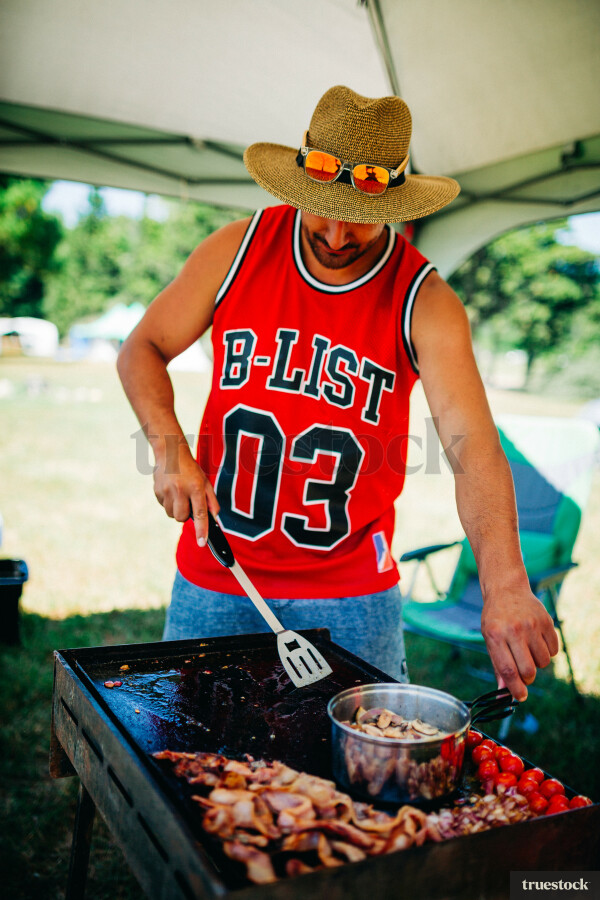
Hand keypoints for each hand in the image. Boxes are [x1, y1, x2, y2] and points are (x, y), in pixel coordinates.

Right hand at [152, 438, 218, 545]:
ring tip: (179, 494)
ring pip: (171, 514)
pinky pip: (163, 507)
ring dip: (176, 509)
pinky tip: (171, 490)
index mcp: (196, 487)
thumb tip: (215, 519)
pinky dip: (168, 503)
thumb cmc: (190, 469)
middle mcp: (181, 490)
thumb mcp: (205, 482)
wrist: (170, 452)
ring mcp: (167, 490)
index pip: (200, 513)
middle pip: (182, 518)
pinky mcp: (157, 491)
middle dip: (185, 515)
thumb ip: (211, 501)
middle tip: (187, 503)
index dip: (202, 530)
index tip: (202, 543)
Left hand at [480, 587, 558, 701]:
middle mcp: (514, 630)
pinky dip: (547, 652)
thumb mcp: (489, 639)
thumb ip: (498, 665)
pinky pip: (553, 650)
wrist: (507, 589)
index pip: (508, 670)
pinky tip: (536, 641)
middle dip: (527, 679)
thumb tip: (504, 693)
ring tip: (527, 651)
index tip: (520, 697)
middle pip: (528, 670)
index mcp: (495, 635)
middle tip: (523, 674)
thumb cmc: (496, 619)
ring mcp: (532, 625)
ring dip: (537, 664)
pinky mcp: (546, 621)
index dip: (515, 689)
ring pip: (543, 662)